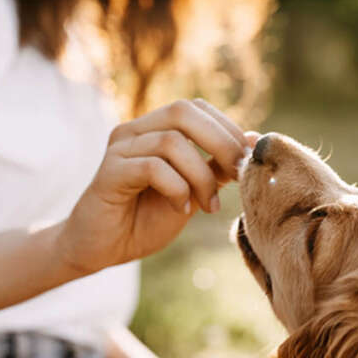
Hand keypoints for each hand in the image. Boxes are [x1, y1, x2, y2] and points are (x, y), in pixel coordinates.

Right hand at [55, 99, 248, 274]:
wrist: (103, 249)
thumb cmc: (145, 219)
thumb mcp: (193, 191)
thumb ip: (217, 167)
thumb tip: (254, 141)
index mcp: (154, 128)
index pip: (196, 108)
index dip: (227, 129)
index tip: (247, 162)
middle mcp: (135, 130)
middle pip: (184, 112)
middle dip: (220, 142)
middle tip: (238, 176)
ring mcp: (120, 148)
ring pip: (171, 142)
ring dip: (200, 176)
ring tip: (207, 206)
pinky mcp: (109, 172)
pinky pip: (152, 167)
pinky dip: (177, 188)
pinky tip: (181, 209)